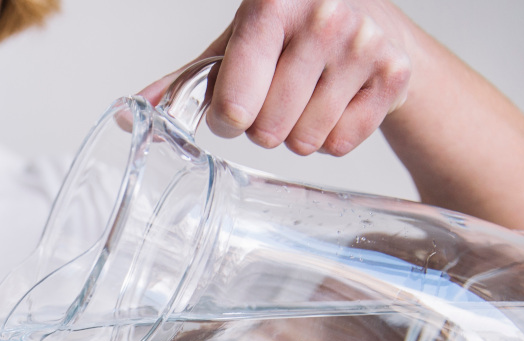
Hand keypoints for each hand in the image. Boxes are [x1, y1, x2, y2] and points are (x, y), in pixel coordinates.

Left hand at [143, 0, 417, 156]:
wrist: (371, 18)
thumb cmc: (291, 29)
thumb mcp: (237, 42)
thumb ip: (187, 81)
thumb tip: (131, 112)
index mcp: (272, 4)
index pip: (235, 104)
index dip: (228, 117)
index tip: (234, 106)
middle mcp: (323, 17)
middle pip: (268, 131)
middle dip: (264, 126)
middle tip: (275, 95)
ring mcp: (363, 45)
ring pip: (304, 141)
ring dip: (297, 132)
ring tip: (306, 96)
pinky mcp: (393, 75)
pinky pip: (341, 144)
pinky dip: (332, 135)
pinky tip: (335, 101)